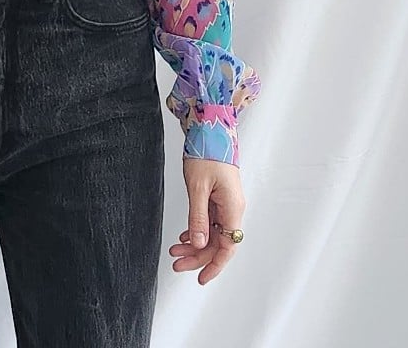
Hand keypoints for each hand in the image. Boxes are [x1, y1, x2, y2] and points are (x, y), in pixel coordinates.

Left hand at [170, 157, 246, 284]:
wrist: (210, 130)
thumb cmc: (207, 153)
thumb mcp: (198, 187)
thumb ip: (198, 217)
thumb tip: (199, 243)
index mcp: (232, 207)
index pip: (228, 246)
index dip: (215, 265)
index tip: (201, 278)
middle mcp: (232, 208)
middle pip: (218, 242)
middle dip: (197, 255)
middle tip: (176, 261)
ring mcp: (225, 203)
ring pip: (212, 232)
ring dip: (195, 243)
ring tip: (175, 248)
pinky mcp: (218, 197)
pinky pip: (210, 221)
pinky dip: (197, 229)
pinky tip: (185, 234)